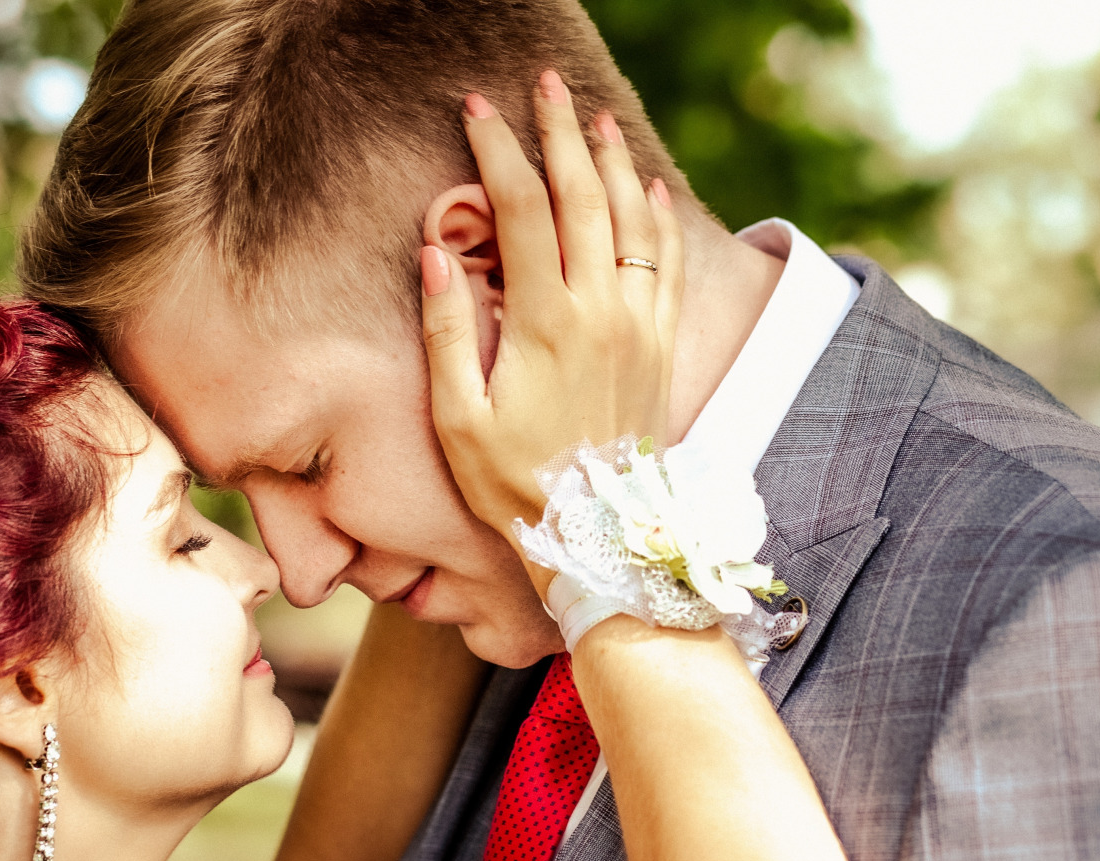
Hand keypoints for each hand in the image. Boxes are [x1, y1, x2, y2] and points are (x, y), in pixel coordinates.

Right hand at [421, 70, 683, 597]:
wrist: (599, 536)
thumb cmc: (512, 483)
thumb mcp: (458, 419)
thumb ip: (447, 331)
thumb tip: (433, 251)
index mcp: (545, 323)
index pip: (524, 210)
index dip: (500, 152)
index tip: (476, 110)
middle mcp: (601, 311)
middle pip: (583, 195)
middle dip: (558, 133)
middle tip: (540, 85)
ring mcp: (638, 324)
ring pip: (631, 217)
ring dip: (610, 161)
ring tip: (591, 118)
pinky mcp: (660, 344)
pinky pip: (666, 261)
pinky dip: (656, 215)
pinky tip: (645, 187)